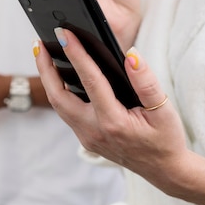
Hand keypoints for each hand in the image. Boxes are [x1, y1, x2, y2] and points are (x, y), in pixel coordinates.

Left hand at [34, 31, 204, 204]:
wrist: (163, 170)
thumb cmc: (165, 138)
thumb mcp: (163, 110)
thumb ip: (147, 82)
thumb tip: (131, 55)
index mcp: (113, 122)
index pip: (90, 81)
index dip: (77, 55)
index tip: (66, 34)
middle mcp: (93, 131)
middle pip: (59, 96)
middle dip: (46, 68)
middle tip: (39, 42)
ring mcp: (86, 137)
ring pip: (58, 105)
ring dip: (48, 78)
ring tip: (43, 53)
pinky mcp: (85, 138)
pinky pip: (66, 112)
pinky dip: (58, 91)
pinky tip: (58, 75)